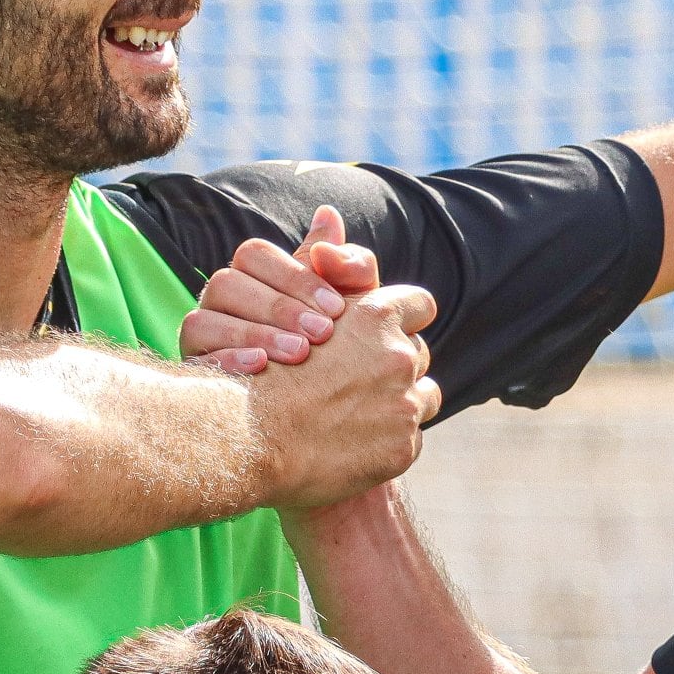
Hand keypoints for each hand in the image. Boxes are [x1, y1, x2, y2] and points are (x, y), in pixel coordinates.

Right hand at [180, 206, 380, 374]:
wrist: (326, 404)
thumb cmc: (340, 344)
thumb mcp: (354, 304)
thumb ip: (347, 264)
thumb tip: (328, 215)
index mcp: (251, 274)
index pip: (255, 255)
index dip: (294, 277)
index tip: (337, 308)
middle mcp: (220, 300)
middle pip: (227, 283)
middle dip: (279, 308)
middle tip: (323, 334)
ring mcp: (202, 335)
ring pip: (205, 319)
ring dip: (254, 333)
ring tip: (300, 354)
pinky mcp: (195, 372)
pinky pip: (197, 359)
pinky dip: (230, 360)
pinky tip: (263, 367)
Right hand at [246, 284, 442, 508]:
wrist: (249, 436)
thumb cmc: (262, 366)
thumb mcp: (292, 302)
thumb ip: (322, 268)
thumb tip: (330, 225)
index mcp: (377, 317)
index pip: (419, 305)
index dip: (405, 316)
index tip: (391, 330)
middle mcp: (399, 357)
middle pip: (418, 353)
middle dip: (397, 363)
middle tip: (364, 377)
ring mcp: (404, 405)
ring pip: (424, 396)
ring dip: (401, 401)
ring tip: (363, 412)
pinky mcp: (401, 448)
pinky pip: (410, 439)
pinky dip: (389, 440)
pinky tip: (357, 442)